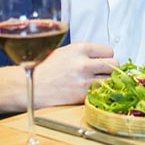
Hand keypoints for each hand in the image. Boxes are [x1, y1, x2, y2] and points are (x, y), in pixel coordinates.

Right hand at [0, 42, 117, 113]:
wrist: (30, 87)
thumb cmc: (45, 69)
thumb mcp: (65, 52)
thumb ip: (84, 53)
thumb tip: (102, 56)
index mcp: (80, 49)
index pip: (109, 51)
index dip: (107, 57)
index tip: (104, 61)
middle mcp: (83, 63)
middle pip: (114, 64)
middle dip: (111, 69)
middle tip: (104, 72)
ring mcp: (84, 81)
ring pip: (111, 80)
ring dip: (107, 82)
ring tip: (98, 82)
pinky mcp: (82, 96)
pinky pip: (101, 93)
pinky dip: (99, 93)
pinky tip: (91, 91)